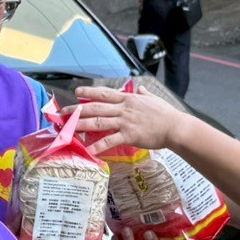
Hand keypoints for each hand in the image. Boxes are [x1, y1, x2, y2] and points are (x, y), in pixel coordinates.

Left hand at [74, 84, 193, 157]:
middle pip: (95, 107)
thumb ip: (144, 94)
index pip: (104, 93)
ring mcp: (125, 122)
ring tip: (67, 129)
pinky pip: (109, 141)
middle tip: (63, 113)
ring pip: (98, 122)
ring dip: (80, 125)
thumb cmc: (166, 114)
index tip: (77, 92)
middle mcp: (123, 109)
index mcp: (128, 99)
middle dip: (77, 110)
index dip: (89, 92)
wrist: (175, 127)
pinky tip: (87, 151)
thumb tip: (140, 88)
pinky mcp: (129, 135)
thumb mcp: (154, 99)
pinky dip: (97, 146)